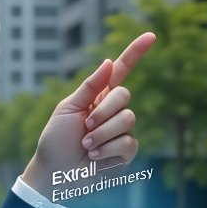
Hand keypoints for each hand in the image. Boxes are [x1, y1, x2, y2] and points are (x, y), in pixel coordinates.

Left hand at [22, 31, 155, 190]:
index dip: (135, 53)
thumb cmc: (56, 139)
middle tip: (85, 126)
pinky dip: (108, 150)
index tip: (151, 36)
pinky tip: (95, 157)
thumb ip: (90, 87)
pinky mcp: (126, 152)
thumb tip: (109, 62)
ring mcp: (122, 131)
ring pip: (128, 120)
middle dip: (103, 111)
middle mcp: (113, 111)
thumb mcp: (68, 108)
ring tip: (86, 145)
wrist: (55, 171)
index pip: (122, 71)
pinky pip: (128, 143)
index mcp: (98, 96)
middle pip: (124, 96)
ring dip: (102, 134)